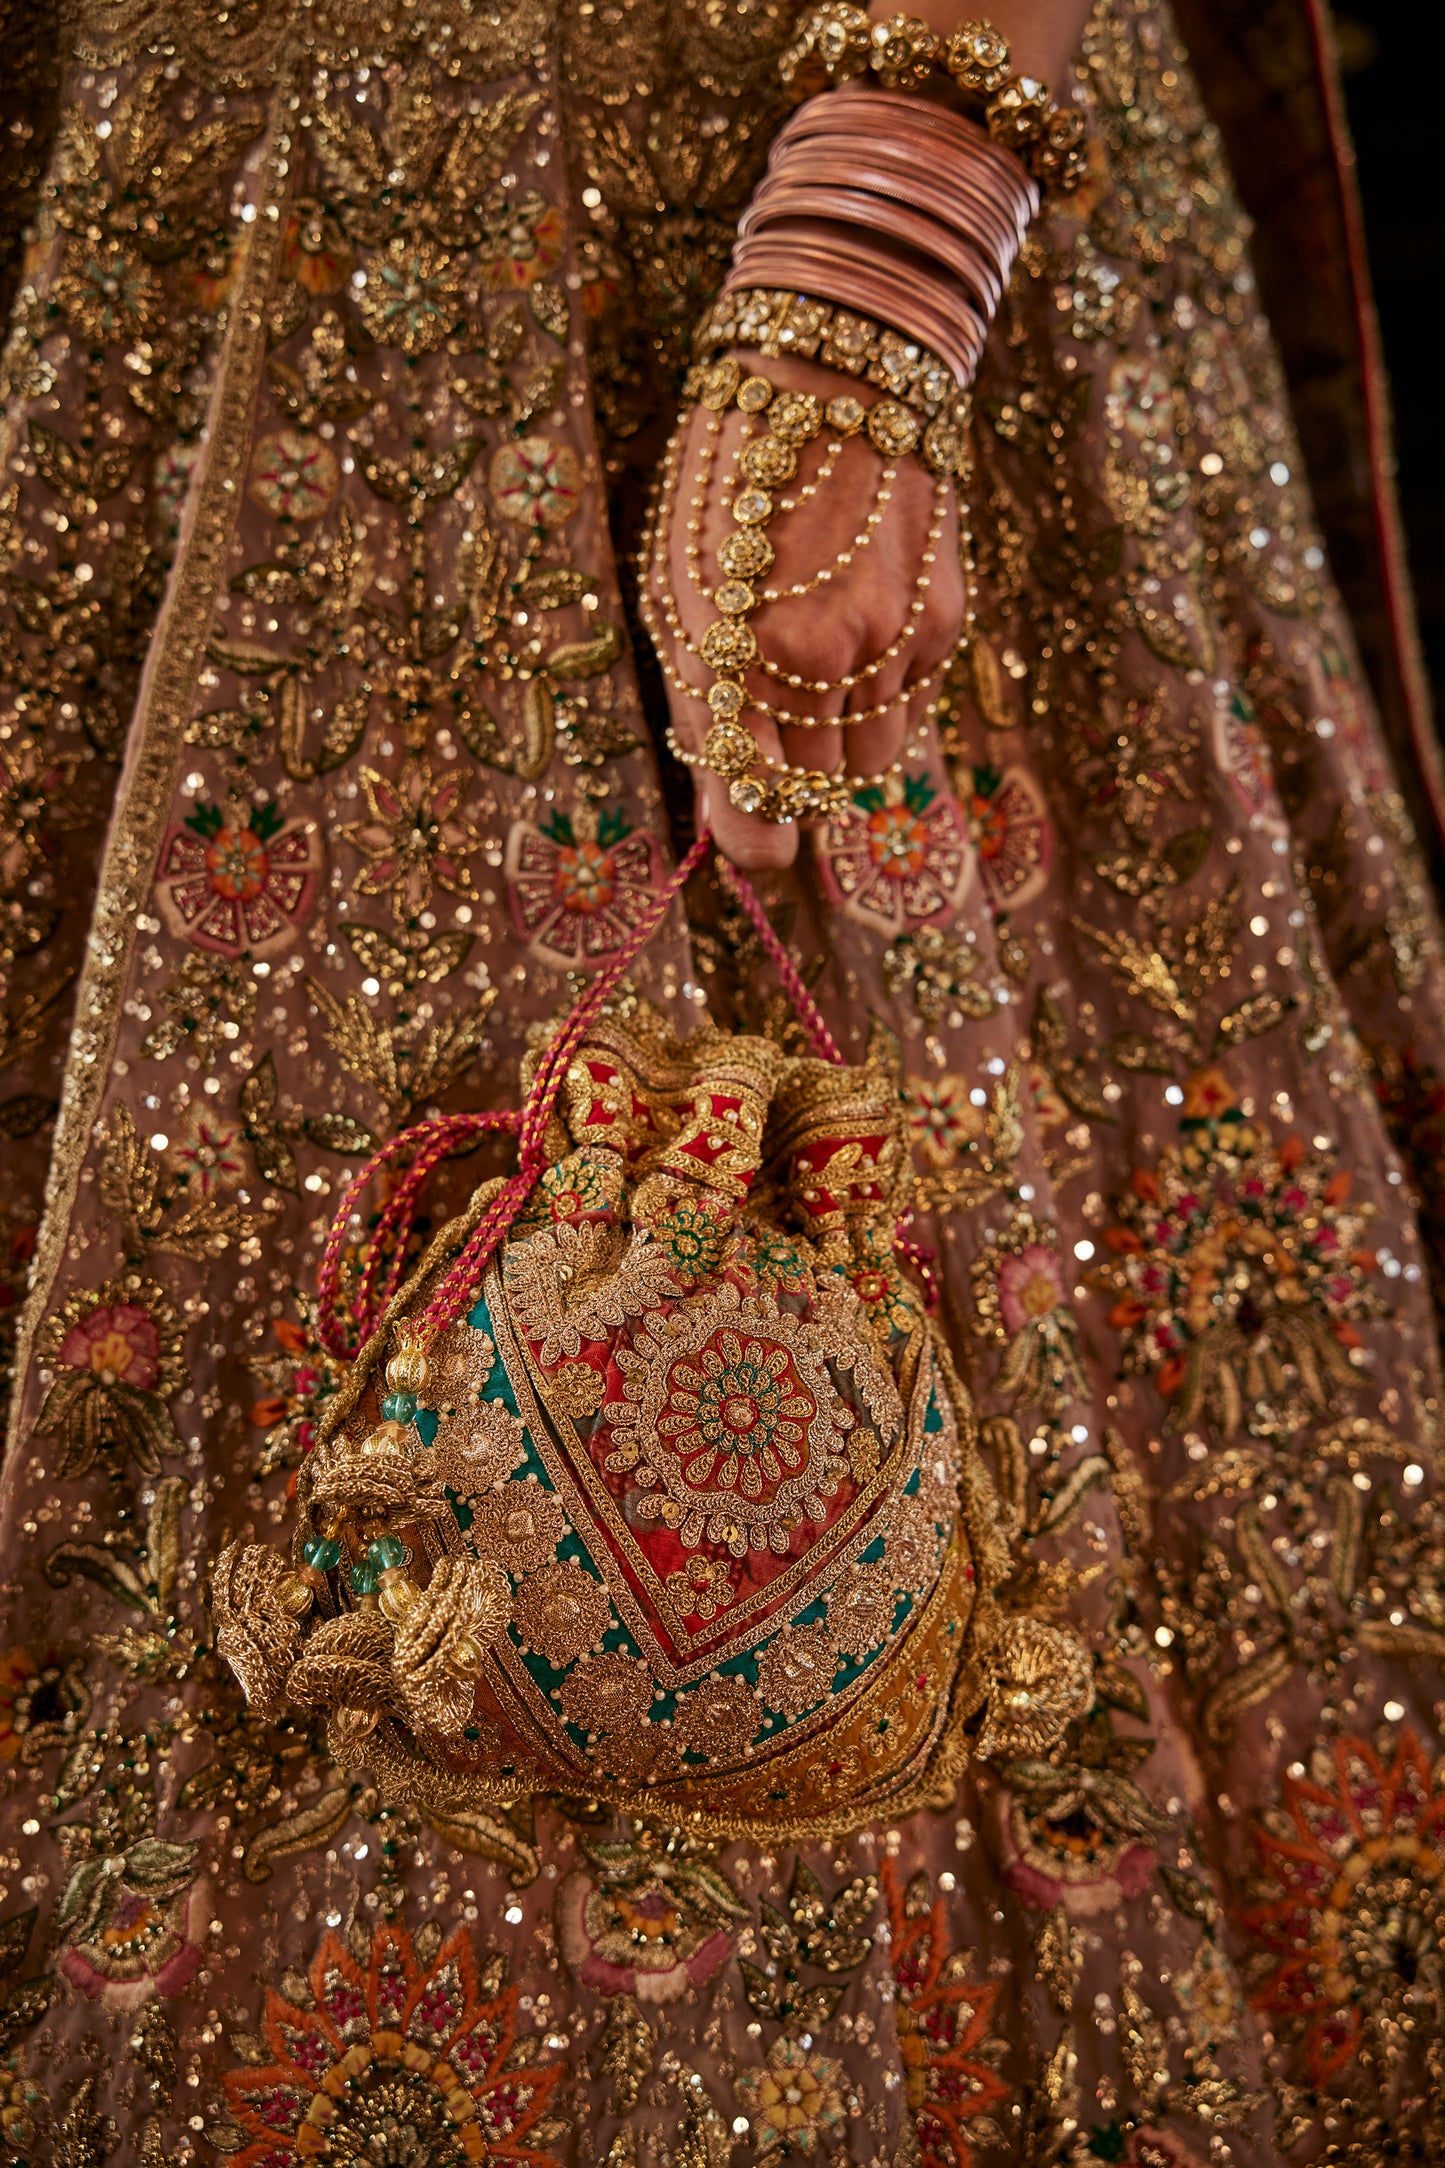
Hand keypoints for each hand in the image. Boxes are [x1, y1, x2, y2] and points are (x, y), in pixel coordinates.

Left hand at [643, 350, 964, 869]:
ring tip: (811, 665)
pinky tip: (856, 625)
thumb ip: (704, 710)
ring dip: (838, 742)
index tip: (754, 839)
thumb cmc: (728, 478)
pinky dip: (880, 694)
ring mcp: (889, 642)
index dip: (756, 840)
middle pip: (816, 796)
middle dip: (790, 783)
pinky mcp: (941, 623)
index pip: (759, 809)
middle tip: (768, 728)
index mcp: (735, 654)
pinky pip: (909, 707)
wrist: (833, 367)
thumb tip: (736, 824)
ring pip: (870, 760)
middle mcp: (819, 661)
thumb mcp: (679, 588)